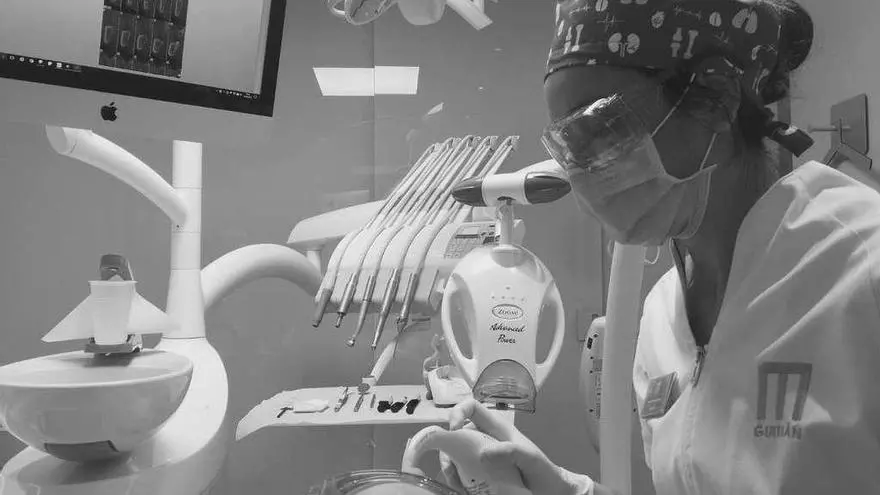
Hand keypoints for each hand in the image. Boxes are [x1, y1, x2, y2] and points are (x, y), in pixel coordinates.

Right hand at [439, 399, 594, 494]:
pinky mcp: (480, 474)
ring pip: (455, 454)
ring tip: (453, 481)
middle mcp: (486, 440)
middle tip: (448, 466)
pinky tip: (459, 488)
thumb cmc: (543, 470)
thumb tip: (483, 453)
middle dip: (447, 446)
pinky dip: (456, 479)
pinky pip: (461, 472)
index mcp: (497, 429)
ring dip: (449, 465)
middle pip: (457, 433)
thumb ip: (511, 451)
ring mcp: (482, 457)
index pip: (472, 408)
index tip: (453, 429)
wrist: (550, 492)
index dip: (458, 411)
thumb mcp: (531, 458)